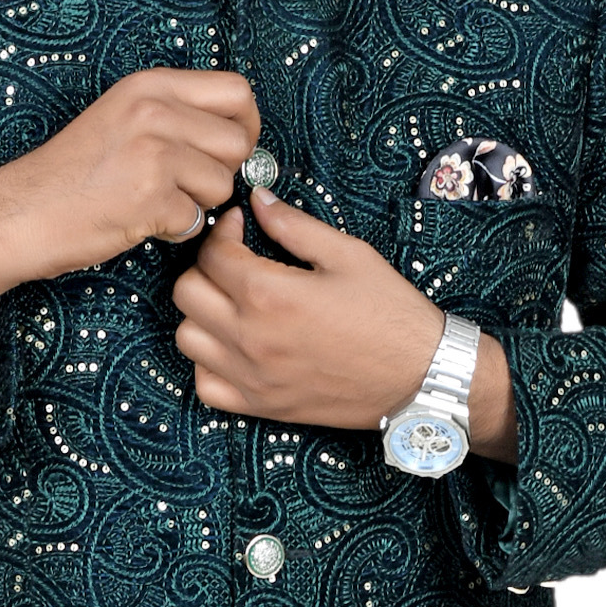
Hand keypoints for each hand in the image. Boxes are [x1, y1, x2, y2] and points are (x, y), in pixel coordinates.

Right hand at [0, 69, 260, 311]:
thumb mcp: (121, 116)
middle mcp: (155, 111)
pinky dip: (174, 230)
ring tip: (155, 201)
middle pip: (238, 141)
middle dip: (223, 170)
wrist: (21, 213)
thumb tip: (239, 132)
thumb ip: (175, 113)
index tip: (230, 147)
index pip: (236, 90)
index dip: (246, 124)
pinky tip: (140, 220)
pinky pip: (196, 220)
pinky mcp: (152, 197)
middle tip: (187, 184)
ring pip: (223, 184)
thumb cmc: (71, 174)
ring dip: (198, 204)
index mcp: (150, 85)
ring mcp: (154, 153)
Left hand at [171, 185, 516, 457]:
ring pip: (187, 338)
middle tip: (234, 261)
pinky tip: (235, 346)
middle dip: (205, 267)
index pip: (211, 254)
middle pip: (187, 293)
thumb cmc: (390, 313)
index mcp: (270, 294)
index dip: (222, 231)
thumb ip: (294, 226)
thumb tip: (257, 200)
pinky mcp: (261, 406)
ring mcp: (252, 376)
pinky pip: (206, 385)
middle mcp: (250, 338)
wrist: (419, 376)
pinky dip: (209, 363)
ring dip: (202, 313)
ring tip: (232, 303)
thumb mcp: (347, 255)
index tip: (240, 225)